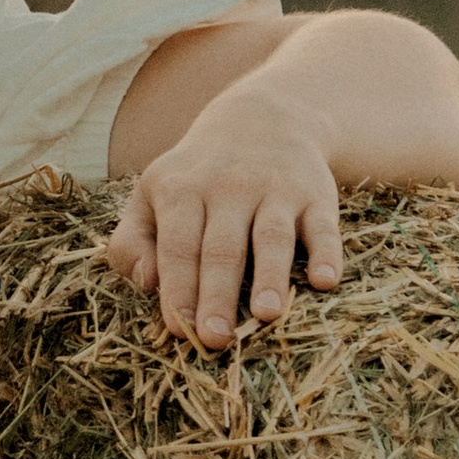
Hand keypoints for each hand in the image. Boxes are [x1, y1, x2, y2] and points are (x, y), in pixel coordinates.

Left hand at [103, 80, 343, 348]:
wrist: (263, 118)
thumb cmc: (197, 178)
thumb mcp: (152, 195)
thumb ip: (132, 240)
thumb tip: (144, 283)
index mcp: (181, 190)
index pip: (178, 247)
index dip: (178, 289)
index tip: (180, 330)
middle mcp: (228, 187)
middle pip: (222, 248)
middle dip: (217, 295)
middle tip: (215, 339)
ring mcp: (275, 189)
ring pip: (271, 237)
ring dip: (270, 276)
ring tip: (266, 315)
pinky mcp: (316, 194)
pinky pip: (323, 226)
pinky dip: (326, 253)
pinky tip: (324, 281)